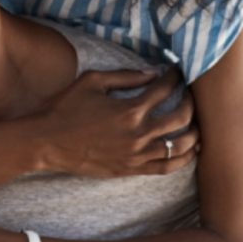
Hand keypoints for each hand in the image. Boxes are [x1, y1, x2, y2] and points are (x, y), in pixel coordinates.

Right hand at [32, 65, 198, 177]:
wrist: (46, 142)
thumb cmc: (65, 108)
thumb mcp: (92, 82)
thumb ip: (125, 76)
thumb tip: (152, 73)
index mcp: (129, 110)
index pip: (163, 89)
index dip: (173, 77)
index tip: (175, 71)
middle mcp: (138, 134)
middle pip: (180, 116)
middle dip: (190, 101)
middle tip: (189, 93)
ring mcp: (136, 155)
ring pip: (180, 146)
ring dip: (194, 131)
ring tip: (196, 123)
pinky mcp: (130, 170)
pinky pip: (167, 167)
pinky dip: (183, 158)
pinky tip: (190, 149)